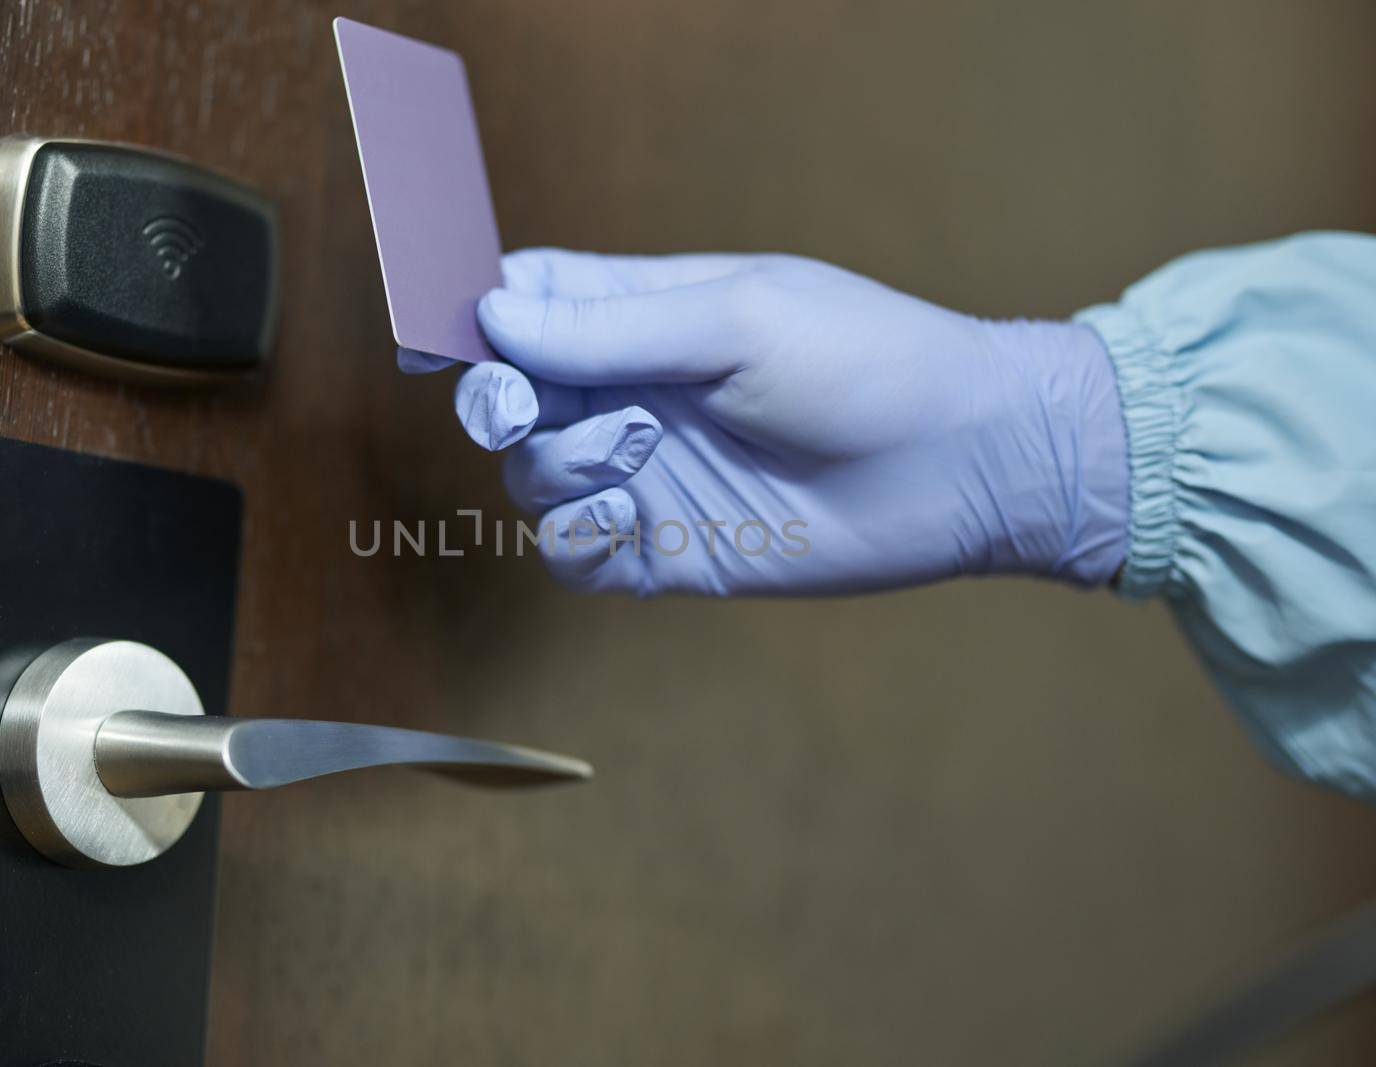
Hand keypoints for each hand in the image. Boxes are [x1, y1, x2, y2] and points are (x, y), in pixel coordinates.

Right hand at [439, 248, 1127, 595]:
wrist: (960, 465)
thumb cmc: (866, 362)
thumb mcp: (736, 320)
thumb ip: (612, 327)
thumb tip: (495, 316)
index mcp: (645, 315)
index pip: (527, 302)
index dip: (476, 315)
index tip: (446, 335)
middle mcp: (634, 393)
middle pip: (510, 396)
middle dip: (504, 401)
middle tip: (528, 406)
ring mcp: (647, 475)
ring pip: (532, 478)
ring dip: (558, 467)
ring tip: (635, 456)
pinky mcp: (665, 550)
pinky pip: (573, 555)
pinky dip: (576, 540)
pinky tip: (627, 519)